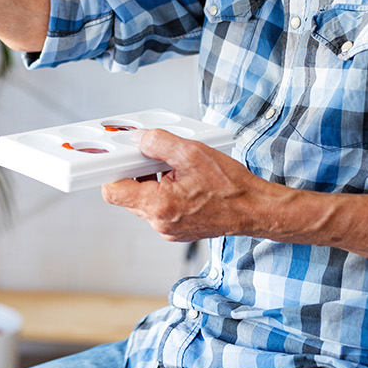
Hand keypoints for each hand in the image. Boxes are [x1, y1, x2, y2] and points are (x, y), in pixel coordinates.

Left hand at [101, 129, 294, 242]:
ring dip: (152, 182)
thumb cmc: (231, 187)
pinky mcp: (176, 230)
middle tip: (154, 157)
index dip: (113, 170)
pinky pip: (159, 208)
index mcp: (158, 205)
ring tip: (174, 169)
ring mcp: (167, 229)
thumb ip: (159, 142)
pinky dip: (164, 192)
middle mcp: (159, 222)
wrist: (254, 210)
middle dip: (136, 172)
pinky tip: (182, 181)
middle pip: (127, 195)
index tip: (119, 157)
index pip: (112, 191)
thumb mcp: (192, 153)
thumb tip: (139, 138)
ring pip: (143, 201)